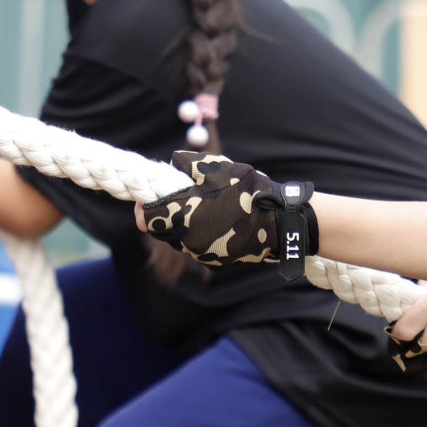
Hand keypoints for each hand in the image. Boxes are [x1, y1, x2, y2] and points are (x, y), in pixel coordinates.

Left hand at [140, 151, 295, 265]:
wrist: (279, 220)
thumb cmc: (246, 189)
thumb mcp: (215, 166)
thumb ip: (186, 164)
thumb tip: (170, 164)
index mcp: (184, 216)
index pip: (149, 219)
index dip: (146, 207)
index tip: (148, 198)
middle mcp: (188, 240)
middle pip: (162, 231)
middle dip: (164, 216)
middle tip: (175, 200)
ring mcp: (202, 254)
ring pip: (179, 241)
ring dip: (182, 226)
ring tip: (200, 208)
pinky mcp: (215, 262)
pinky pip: (198, 248)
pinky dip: (199, 235)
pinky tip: (215, 222)